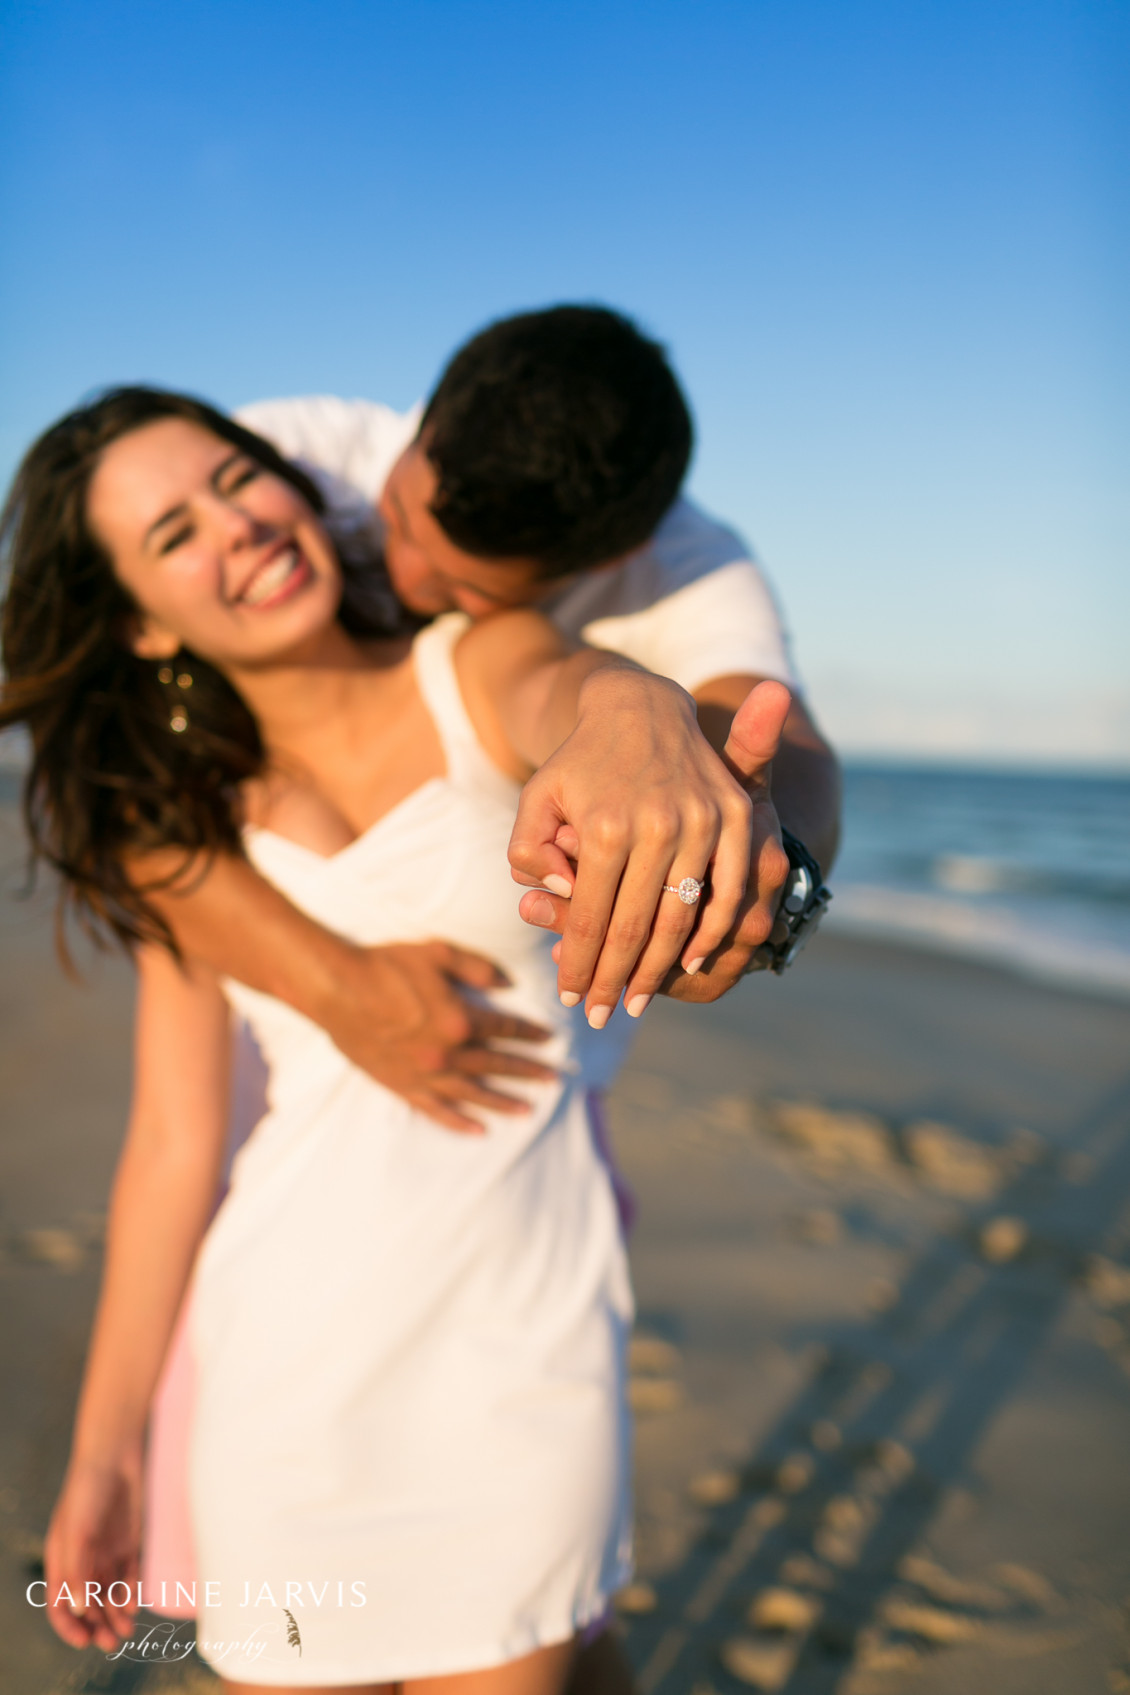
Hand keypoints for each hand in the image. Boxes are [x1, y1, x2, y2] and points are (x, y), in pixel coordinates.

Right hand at [45, 1452, 142, 1650]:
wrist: (116, 1455)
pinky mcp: (130, 1541)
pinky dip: (131, 1592)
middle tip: (110, 1642)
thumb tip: (79, 1609)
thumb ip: (77, 1570)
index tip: (84, 1640)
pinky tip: (135, 1604)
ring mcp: (107, 1551)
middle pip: (88, 1603)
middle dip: (97, 1624)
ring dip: (116, 1613)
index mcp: (61, 1559)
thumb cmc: (87, 1491)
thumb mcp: (78, 1532)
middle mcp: (83, 1559)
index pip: (59, 1602)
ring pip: (110, 1593)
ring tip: (126, 1629)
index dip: (69, 1625)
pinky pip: (130, 1575)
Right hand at [316, 941, 556, 1132]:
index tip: (548, 1038)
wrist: (336, 988)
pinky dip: (459, 1122)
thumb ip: (477, 967)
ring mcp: (424, 1073)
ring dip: (502, 1102)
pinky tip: (479, 1129)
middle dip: (528, 1071)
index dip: (529, 1032)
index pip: (504, 1029)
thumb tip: (508, 983)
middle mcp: (446, 1053)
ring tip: (528, 1110)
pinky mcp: (402, 1085)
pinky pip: (436, 1110)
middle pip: (496, 1064)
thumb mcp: (437, 953)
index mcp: (459, 1020)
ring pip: (473, 1093)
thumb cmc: (385, 965)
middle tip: (554, 1079)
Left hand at [508, 670, 757, 1023]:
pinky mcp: (735, 818)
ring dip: (660, 970)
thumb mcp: (537, 798)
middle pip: (634, 928)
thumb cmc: (579, 762)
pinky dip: (712, 934)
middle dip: (614, 981)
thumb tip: (563, 896)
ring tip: (636, 1000)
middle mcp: (657, 825)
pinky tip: (691, 962)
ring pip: (682, 919)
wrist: (641, 707)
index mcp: (605, 825)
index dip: (581, 965)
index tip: (571, 997)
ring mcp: (703, 822)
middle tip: (599, 1015)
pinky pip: (728, 892)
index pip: (590, 918)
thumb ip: (531, 851)